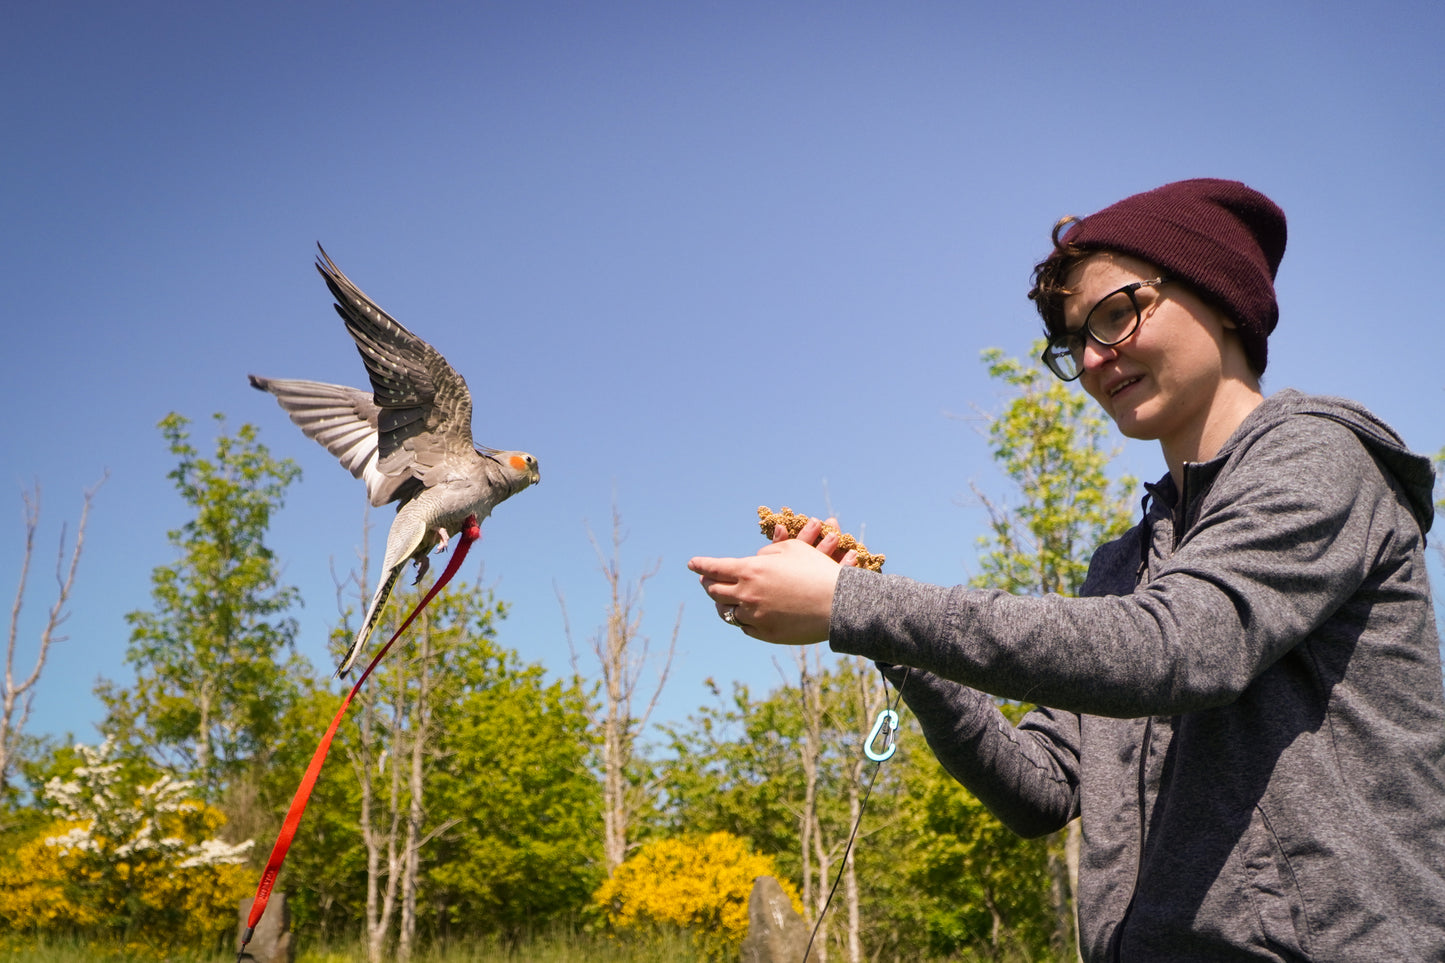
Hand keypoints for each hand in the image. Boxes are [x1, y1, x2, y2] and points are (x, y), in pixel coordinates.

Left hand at [689, 516, 858, 644]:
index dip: (701, 565)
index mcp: (750, 570)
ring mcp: (755, 616)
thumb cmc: (817, 570)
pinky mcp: (765, 634)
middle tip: (706, 580)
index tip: (692, 564)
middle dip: (708, 584)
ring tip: (721, 599)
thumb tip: (754, 560)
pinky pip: (744, 627)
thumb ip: (767, 553)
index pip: (714, 568)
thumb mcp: (792, 550)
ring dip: (722, 603)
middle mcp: (747, 594)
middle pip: (714, 591)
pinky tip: (742, 614)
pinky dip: (741, 618)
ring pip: (727, 611)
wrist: (838, 603)